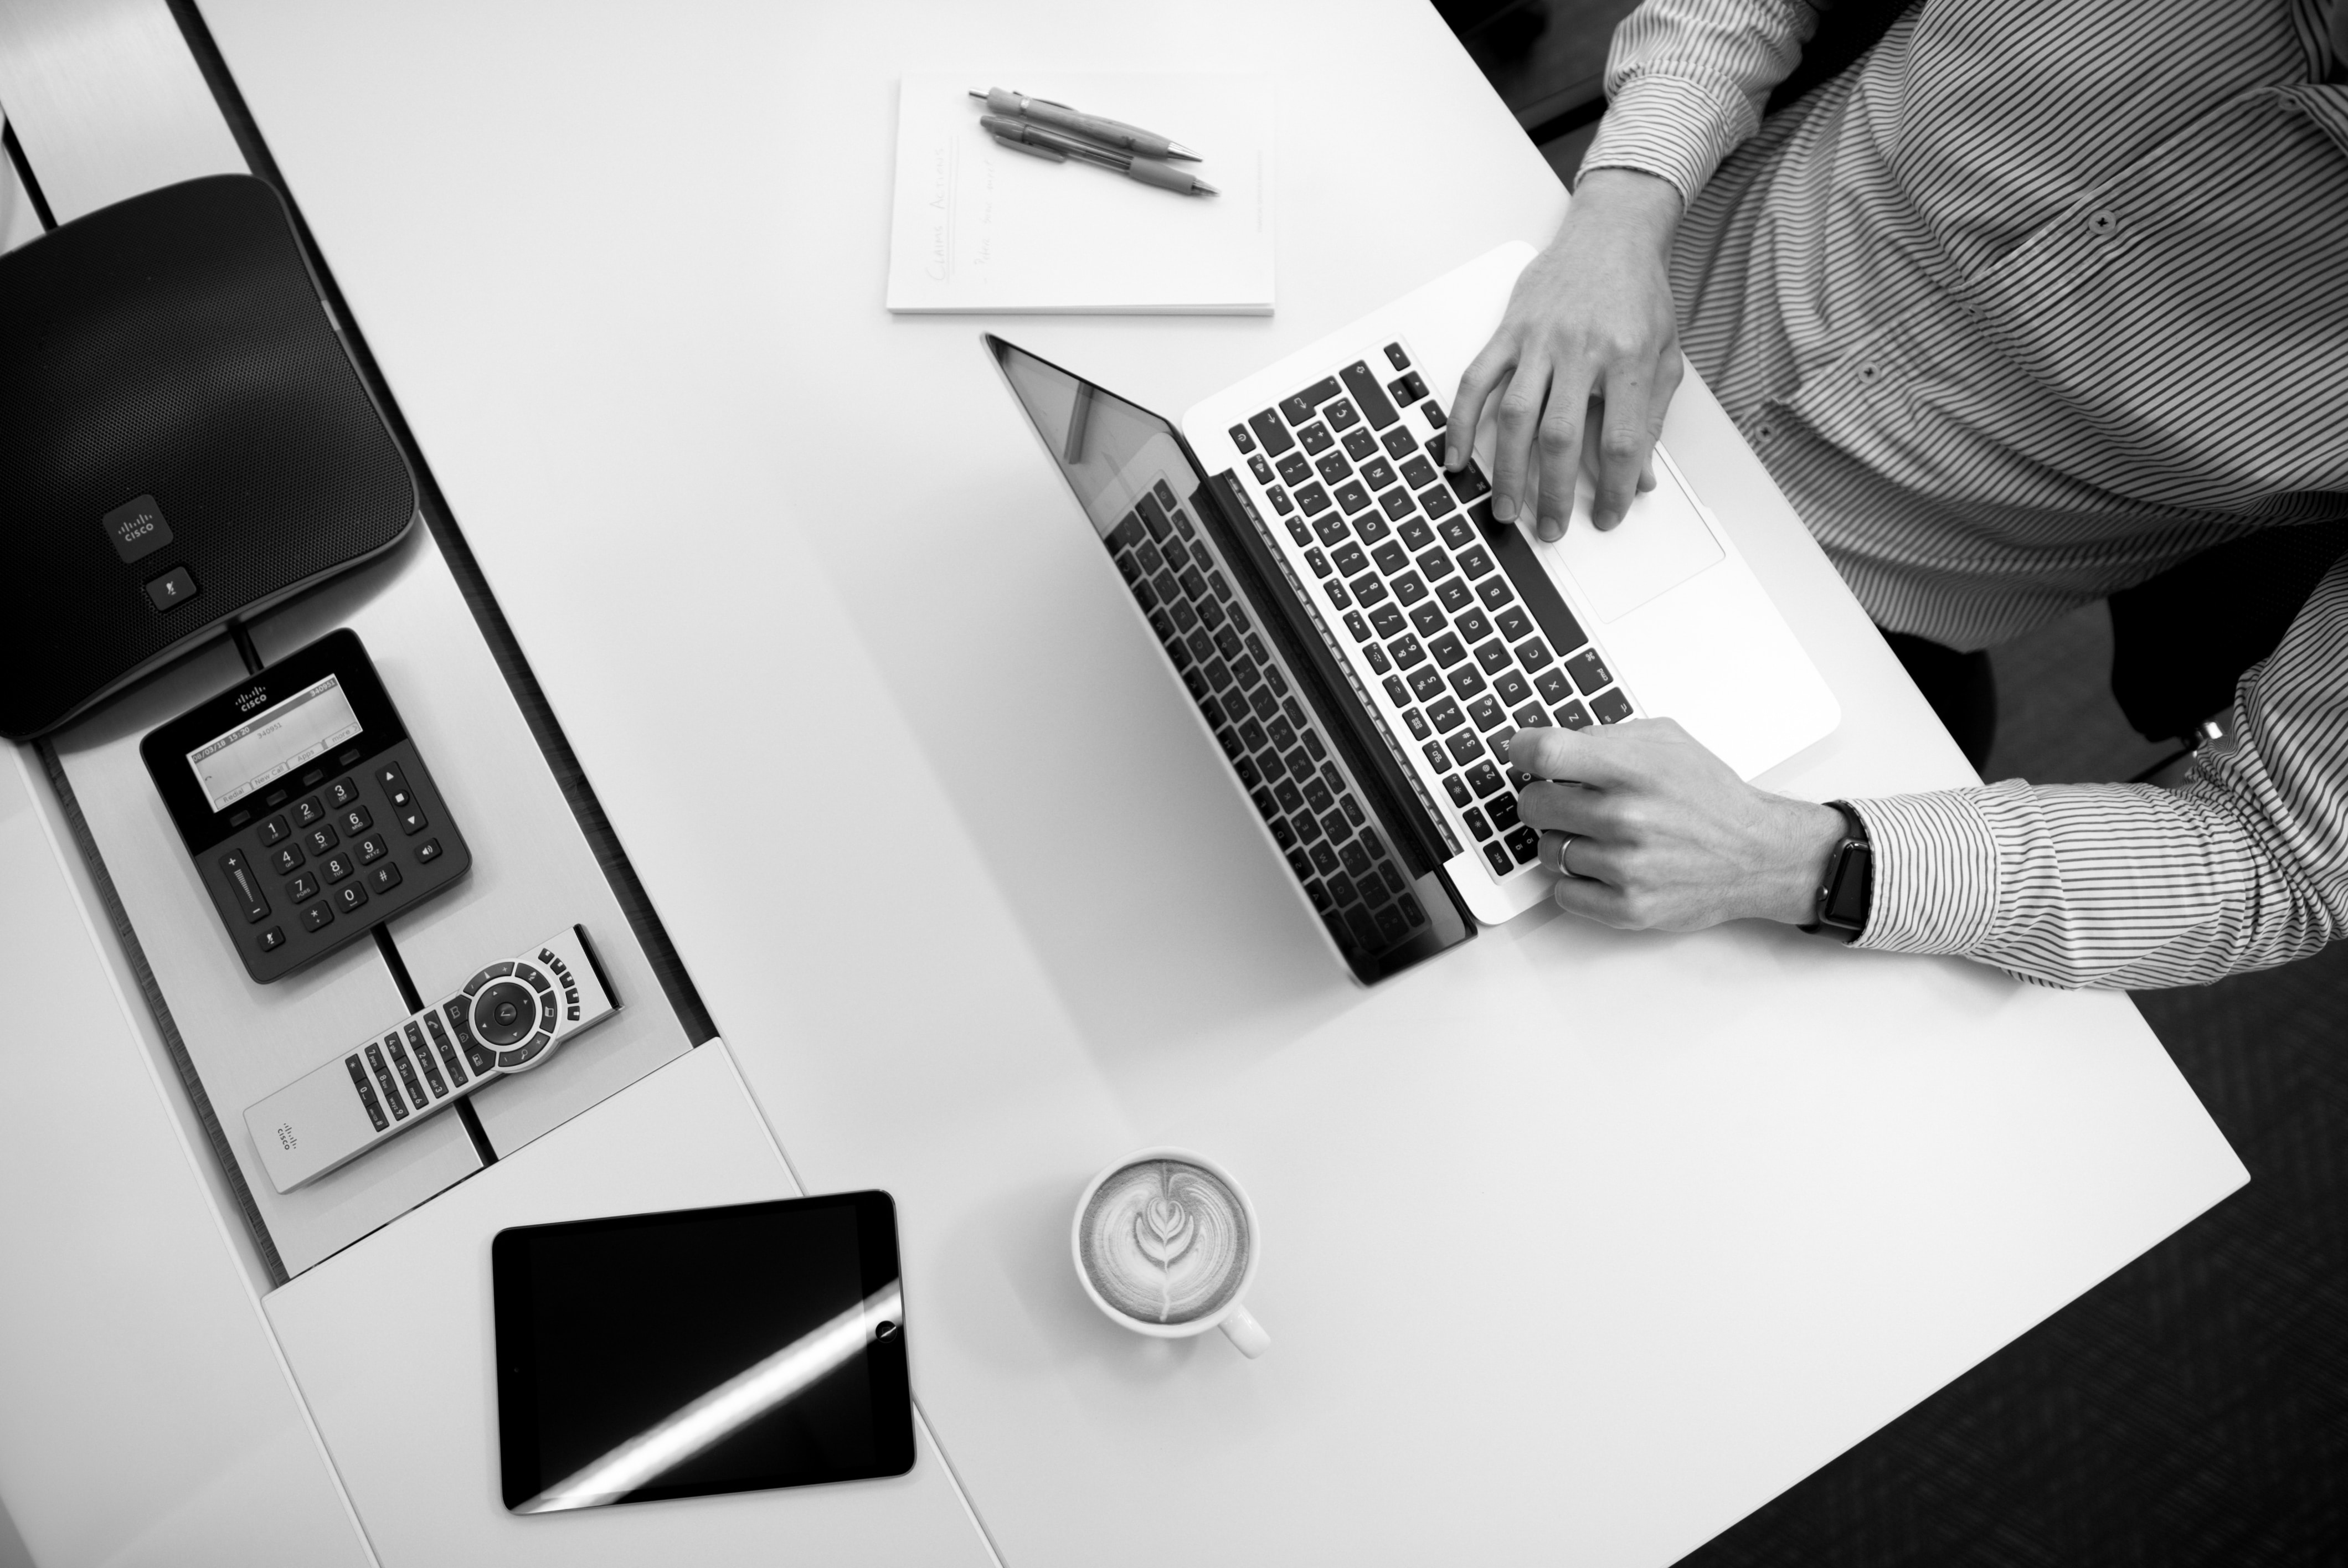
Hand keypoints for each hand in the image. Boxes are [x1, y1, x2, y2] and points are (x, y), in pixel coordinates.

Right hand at [1446, 168, 1685, 539]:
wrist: (1611, 233)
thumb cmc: (1638, 293)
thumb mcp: (1662, 355)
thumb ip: (1650, 417)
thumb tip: (1641, 477)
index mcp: (1626, 356)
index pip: (1620, 438)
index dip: (1615, 487)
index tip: (1609, 516)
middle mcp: (1580, 347)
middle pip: (1560, 435)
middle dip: (1554, 491)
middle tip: (1550, 528)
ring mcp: (1538, 339)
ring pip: (1514, 415)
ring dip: (1507, 469)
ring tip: (1505, 507)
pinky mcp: (1508, 331)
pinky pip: (1476, 381)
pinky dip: (1461, 421)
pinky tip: (1456, 456)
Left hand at [1509, 719, 1846, 930]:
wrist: (1758, 855)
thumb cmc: (1711, 798)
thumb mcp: (1668, 742)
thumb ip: (1607, 736)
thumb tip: (1552, 743)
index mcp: (1633, 771)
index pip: (1544, 754)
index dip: (1522, 750)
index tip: (1523, 753)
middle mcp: (1626, 818)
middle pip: (1532, 804)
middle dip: (1544, 798)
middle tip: (1567, 800)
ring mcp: (1624, 867)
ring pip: (1546, 850)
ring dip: (1565, 841)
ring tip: (1600, 835)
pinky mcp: (1626, 907)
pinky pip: (1563, 892)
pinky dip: (1577, 881)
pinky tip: (1604, 866)